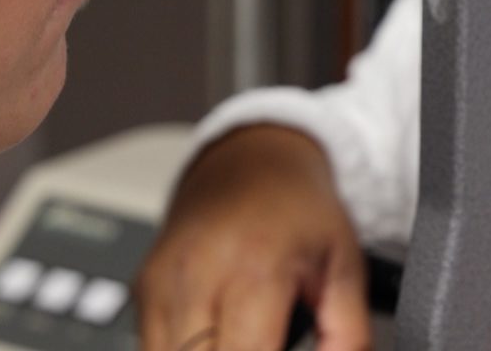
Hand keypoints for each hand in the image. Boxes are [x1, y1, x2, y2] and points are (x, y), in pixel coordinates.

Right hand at [135, 126, 370, 350]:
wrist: (249, 158)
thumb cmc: (297, 209)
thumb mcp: (345, 266)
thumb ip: (348, 334)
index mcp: (256, 269)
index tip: (283, 350)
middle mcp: (199, 275)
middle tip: (263, 344)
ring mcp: (163, 282)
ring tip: (245, 339)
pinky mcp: (143, 288)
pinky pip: (153, 347)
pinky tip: (216, 339)